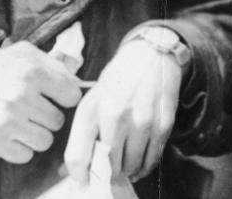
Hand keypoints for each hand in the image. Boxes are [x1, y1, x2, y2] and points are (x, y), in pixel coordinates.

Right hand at [0, 40, 81, 162]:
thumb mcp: (23, 52)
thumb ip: (54, 63)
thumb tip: (79, 79)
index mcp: (32, 70)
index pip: (72, 95)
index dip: (64, 96)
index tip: (53, 95)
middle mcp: (20, 95)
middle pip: (58, 121)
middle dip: (47, 115)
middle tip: (31, 107)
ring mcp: (7, 121)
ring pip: (45, 141)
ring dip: (36, 133)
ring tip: (21, 120)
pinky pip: (26, 155)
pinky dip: (20, 147)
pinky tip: (9, 132)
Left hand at [63, 38, 183, 183]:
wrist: (152, 55)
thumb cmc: (118, 80)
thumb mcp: (93, 99)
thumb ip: (82, 135)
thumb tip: (67, 172)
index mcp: (92, 108)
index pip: (77, 157)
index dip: (78, 174)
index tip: (85, 176)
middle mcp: (116, 116)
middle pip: (108, 168)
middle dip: (107, 173)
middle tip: (109, 168)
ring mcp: (142, 121)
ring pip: (131, 167)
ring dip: (127, 171)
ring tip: (125, 164)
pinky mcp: (163, 124)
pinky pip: (152, 160)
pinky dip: (144, 167)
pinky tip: (139, 161)